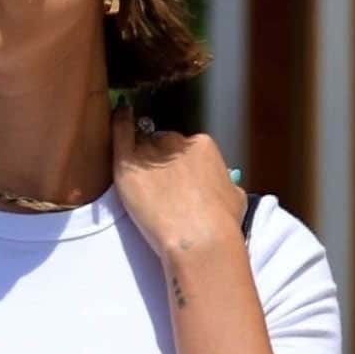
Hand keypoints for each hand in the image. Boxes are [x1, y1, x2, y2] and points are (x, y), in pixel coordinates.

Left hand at [109, 113, 245, 264]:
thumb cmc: (220, 224)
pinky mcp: (128, 165)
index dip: (179, 166)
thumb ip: (225, 183)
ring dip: (141, 159)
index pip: (185, 148)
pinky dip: (119, 124)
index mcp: (203, 146)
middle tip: (159, 190)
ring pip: (142, 146)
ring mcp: (151, 153)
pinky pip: (121, 134)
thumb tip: (226, 182)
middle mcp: (177, 143)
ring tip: (142, 183)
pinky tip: (119, 115)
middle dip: (160, 163)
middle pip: (163, 145)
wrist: (199, 238)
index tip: (177, 183)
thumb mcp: (235, 196)